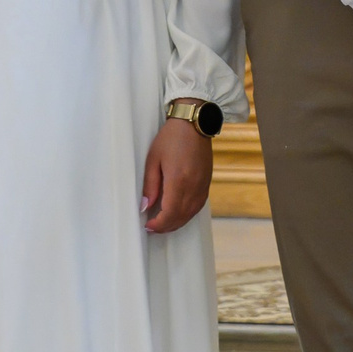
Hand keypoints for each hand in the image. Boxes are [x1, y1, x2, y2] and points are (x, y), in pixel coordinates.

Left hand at [141, 118, 212, 233]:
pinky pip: (198, 206)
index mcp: (178, 181)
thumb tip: (145, 207)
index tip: (148, 225)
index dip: (158, 224)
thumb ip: (150, 186)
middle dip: (166, 226)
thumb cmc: (171, 138)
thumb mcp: (153, 160)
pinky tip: (178, 214)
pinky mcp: (207, 183)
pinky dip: (187, 214)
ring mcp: (202, 186)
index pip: (169, 214)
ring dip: (176, 222)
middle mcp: (193, 186)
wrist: (194, 124)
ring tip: (163, 223)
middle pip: (180, 217)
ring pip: (190, 214)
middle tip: (153, 227)